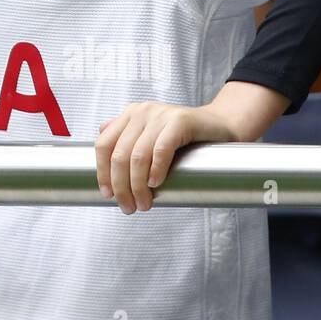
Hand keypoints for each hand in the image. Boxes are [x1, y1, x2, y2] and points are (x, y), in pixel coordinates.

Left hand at [95, 100, 238, 213]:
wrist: (221, 126)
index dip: (102, 172)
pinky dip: (156, 169)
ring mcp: (160, 115)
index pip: (104, 145)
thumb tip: (100, 137)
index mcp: (129, 115)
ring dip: (138, 186)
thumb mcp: (151, 132)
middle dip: (121, 186)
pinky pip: (162, 148)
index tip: (107, 195)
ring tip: (144, 204)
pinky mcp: (180, 120)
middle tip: (129, 207)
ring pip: (138, 156)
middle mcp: (141, 112)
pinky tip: (155, 184)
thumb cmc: (185, 136)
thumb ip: (127, 134)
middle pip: (120, 155)